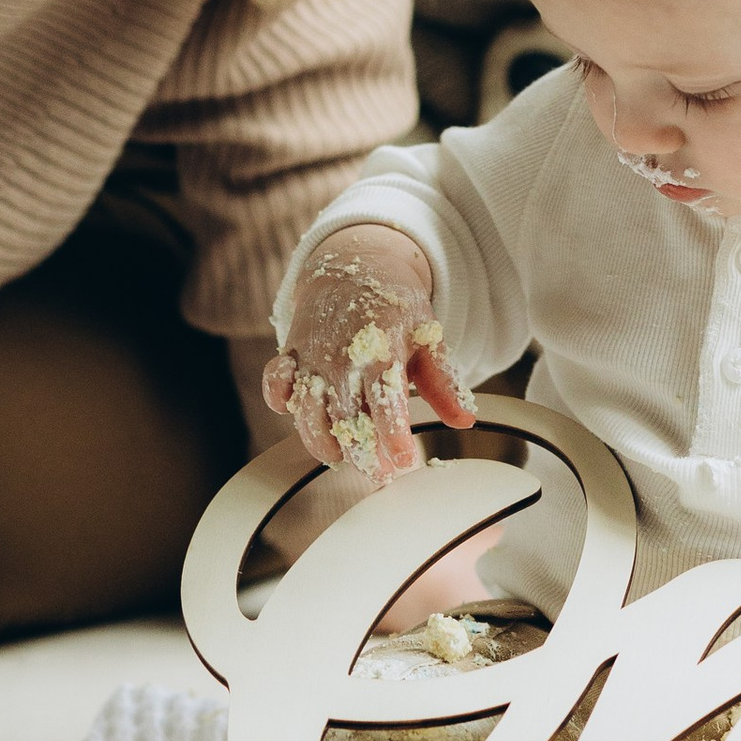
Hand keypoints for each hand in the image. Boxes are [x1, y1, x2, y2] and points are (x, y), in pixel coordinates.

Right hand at [261, 223, 475, 482]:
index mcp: (383, 349)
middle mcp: (344, 355)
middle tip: (379, 475)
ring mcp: (313, 354)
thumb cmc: (396, 309)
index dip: (394, 436)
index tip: (404, 464)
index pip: (387, 401)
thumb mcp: (427, 337)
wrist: (357, 265)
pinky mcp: (291, 351)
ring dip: (321, 441)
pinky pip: (275, 380)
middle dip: (362, 453)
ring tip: (341, 458)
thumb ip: (443, 382)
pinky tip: (294, 413)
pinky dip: (278, 399)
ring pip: (308, 410)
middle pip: (346, 416)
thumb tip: (465, 420)